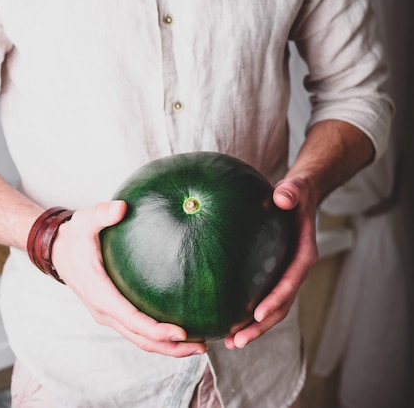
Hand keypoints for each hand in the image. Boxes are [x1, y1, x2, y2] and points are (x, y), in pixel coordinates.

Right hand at [51, 201, 206, 357]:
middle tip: (201, 346)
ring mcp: (109, 313)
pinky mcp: (113, 311)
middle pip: (140, 338)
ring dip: (167, 346)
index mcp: (100, 294)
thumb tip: (120, 207)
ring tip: (198, 344)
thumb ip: (102, 213)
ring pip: (139, 338)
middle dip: (170, 346)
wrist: (57, 251)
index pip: (132, 319)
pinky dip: (158, 335)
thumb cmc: (74, 237)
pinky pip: (137, 329)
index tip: (181, 332)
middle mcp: (104, 310)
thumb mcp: (84, 221)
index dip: (156, 329)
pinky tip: (180, 328)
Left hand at [224, 175, 318, 349]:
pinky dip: (247, 311)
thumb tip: (281, 197)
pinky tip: (225, 318)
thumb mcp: (295, 189)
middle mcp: (295, 269)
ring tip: (230, 342)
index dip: (276, 299)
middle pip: (281, 305)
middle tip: (237, 341)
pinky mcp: (273, 273)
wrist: (300, 197)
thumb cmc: (296, 193)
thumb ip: (290, 192)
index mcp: (304, 254)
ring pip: (271, 307)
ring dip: (254, 327)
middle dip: (261, 326)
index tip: (257, 314)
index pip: (291, 281)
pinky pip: (261, 296)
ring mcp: (284, 274)